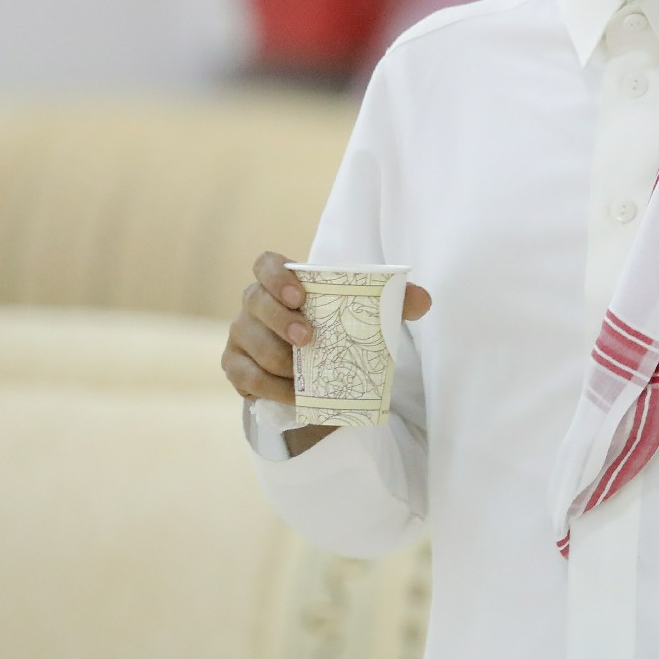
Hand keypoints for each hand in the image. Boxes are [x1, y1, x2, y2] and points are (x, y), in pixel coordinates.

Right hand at [223, 252, 431, 452]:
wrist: (315, 366)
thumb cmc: (337, 327)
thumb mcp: (365, 313)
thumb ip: (394, 302)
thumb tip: (423, 301)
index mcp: (282, 281)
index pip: (265, 264)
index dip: (275, 275)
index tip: (298, 294)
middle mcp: (254, 303)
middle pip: (254, 301)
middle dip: (279, 320)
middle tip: (308, 339)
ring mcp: (241, 334)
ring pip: (249, 342)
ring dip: (278, 360)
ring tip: (304, 374)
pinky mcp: (236, 365)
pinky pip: (245, 376)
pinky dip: (270, 387)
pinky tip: (294, 394)